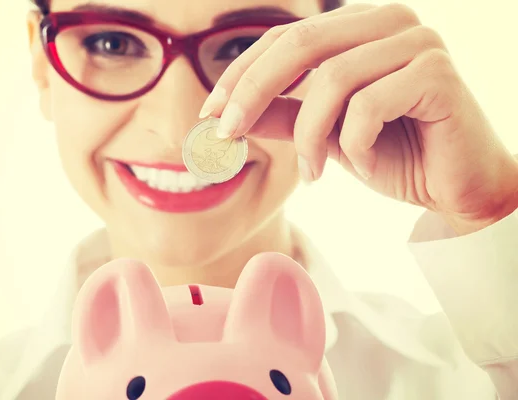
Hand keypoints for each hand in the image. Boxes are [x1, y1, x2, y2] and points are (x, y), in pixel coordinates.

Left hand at [200, 3, 517, 233]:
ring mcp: (416, 42)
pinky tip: (362, 164)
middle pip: (300, 43)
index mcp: (359, 28)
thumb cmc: (393, 155)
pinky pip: (369, 105)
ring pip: (332, 78)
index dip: (241, 73)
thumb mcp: (323, 135)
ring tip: (312, 170)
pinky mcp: (436, 73)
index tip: (210, 113)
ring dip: (309, 133)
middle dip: (253, 91)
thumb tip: (227, 114)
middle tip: (228, 133)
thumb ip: (282, 116)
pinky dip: (353, 144)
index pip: (286, 37)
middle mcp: (388, 22)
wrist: (455, 187)